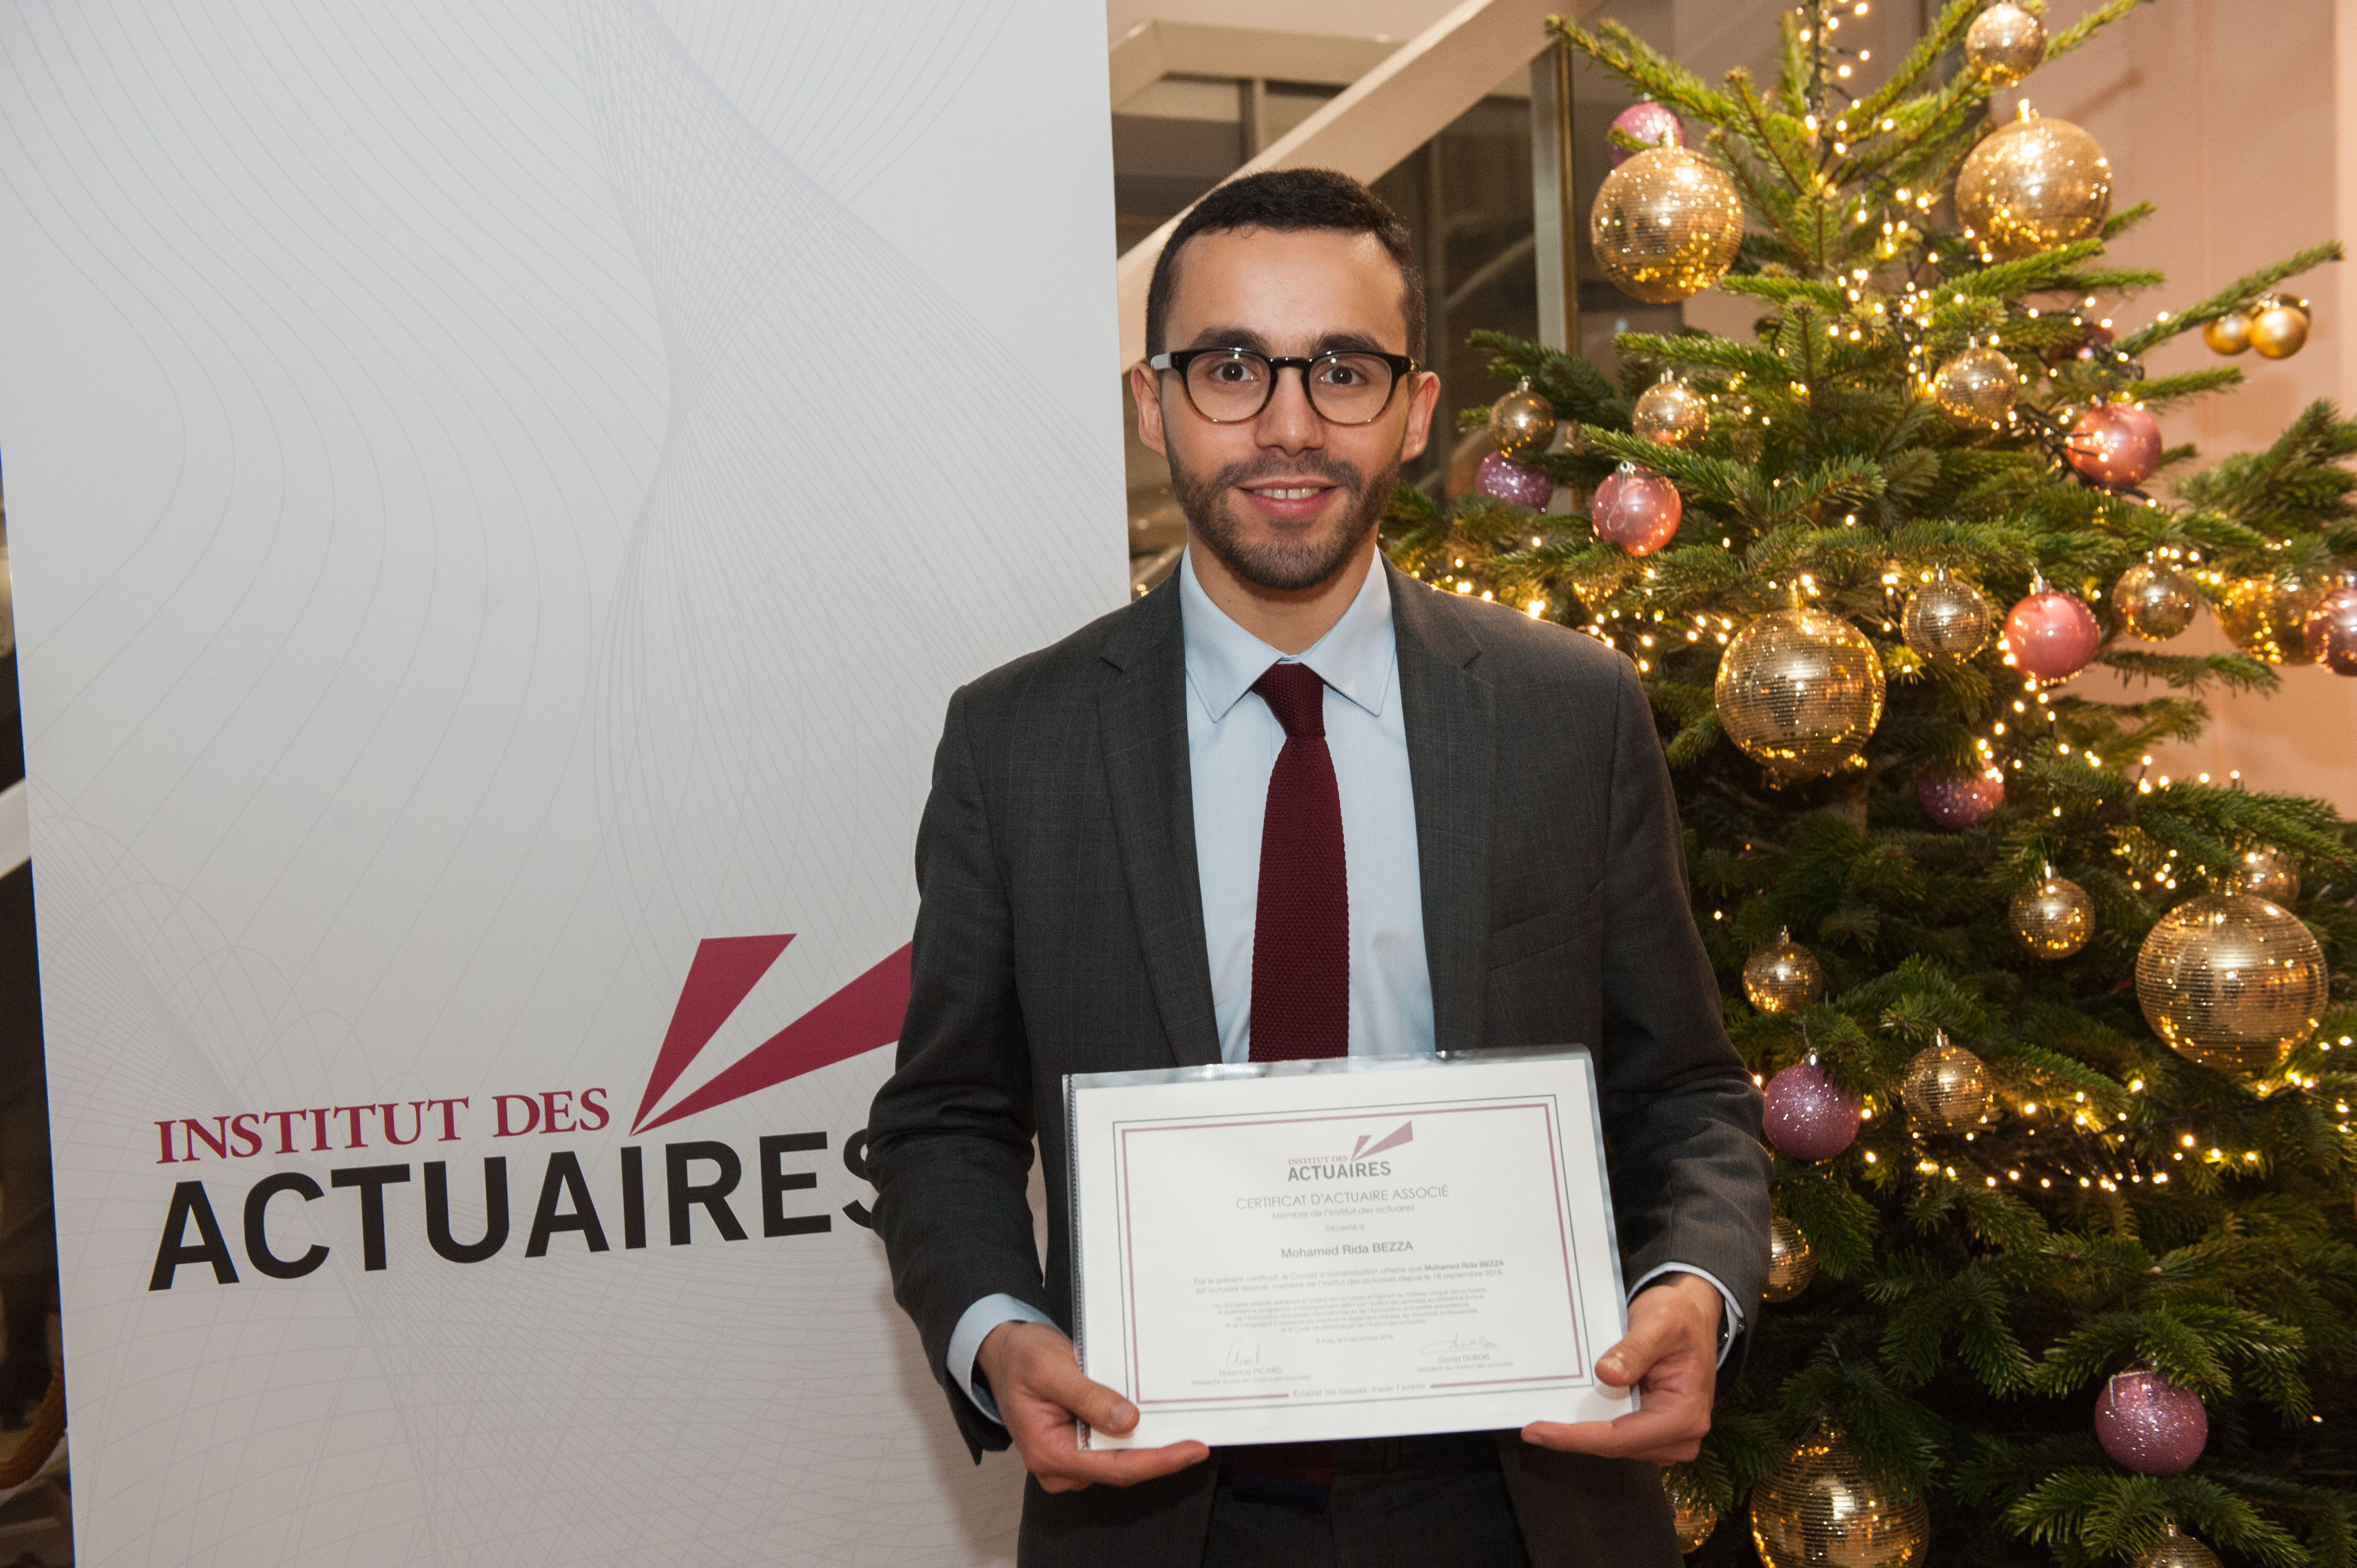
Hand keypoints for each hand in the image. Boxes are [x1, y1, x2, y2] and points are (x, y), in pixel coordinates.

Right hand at [975, 1320, 1209, 1492]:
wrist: (1004, 1351)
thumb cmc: (1022, 1357)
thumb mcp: (1052, 1368)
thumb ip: (1089, 1396)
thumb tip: (1129, 1423)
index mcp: (1048, 1453)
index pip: (1116, 1468)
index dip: (1158, 1461)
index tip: (1192, 1450)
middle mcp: (1059, 1465)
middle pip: (1123, 1469)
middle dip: (1160, 1454)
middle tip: (1198, 1435)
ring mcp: (1069, 1459)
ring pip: (1121, 1460)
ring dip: (1150, 1444)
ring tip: (1183, 1422)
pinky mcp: (1077, 1447)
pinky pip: (1113, 1448)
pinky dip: (1136, 1435)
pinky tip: (1158, 1419)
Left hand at [1520, 1271, 1720, 1462]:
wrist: (1692, 1314)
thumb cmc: (1680, 1317)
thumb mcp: (1658, 1323)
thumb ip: (1634, 1350)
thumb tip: (1607, 1374)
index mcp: (1684, 1415)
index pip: (1619, 1438)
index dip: (1575, 1437)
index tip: (1538, 1432)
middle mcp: (1680, 1435)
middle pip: (1613, 1446)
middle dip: (1572, 1436)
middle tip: (1531, 1426)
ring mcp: (1667, 1436)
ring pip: (1612, 1443)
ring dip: (1580, 1430)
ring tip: (1544, 1416)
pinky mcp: (1654, 1429)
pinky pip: (1617, 1434)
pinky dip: (1591, 1424)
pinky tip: (1567, 1411)